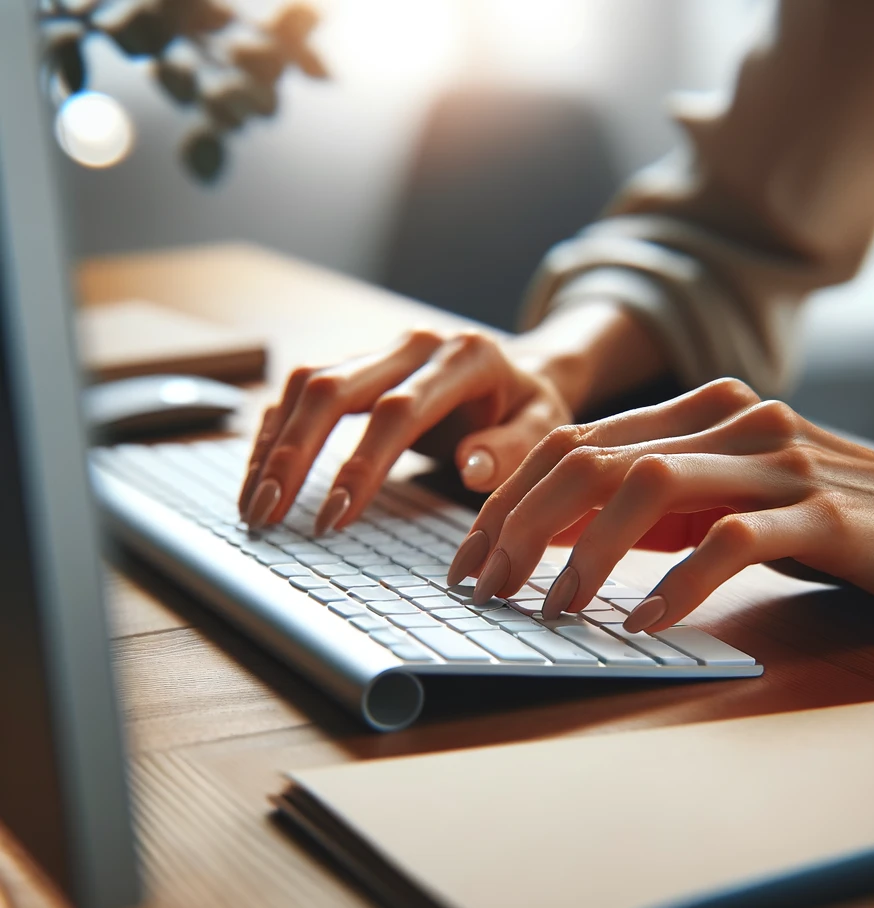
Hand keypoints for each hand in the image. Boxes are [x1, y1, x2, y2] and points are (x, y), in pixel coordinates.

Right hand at [238, 328, 573, 531]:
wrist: (519, 372)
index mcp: (465, 358)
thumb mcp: (544, 429)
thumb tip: (469, 467)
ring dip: (273, 445)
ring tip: (253, 506)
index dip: (360, 465)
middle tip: (267, 515)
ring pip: (306, 385)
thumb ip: (513, 449)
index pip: (397, 411)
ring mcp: (382, 349)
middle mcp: (415, 344)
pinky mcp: (359, 364)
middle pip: (334, 389)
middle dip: (293, 455)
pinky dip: (276, 434)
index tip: (332, 519)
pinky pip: (302, 392)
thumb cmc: (530, 410)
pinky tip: (259, 476)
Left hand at [450, 378, 873, 627]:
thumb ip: (654, 507)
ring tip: (550, 612)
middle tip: (484, 587)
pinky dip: (675, 585)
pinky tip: (642, 623)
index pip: (576, 441)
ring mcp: (781, 462)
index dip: (509, 498)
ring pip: (648, 487)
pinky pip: (728, 541)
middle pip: (593, 456)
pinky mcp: (826, 514)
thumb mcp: (728, 503)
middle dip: (520, 524)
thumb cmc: (837, 525)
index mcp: (705, 411)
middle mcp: (736, 421)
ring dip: (583, 557)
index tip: (470, 556)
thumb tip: (554, 535)